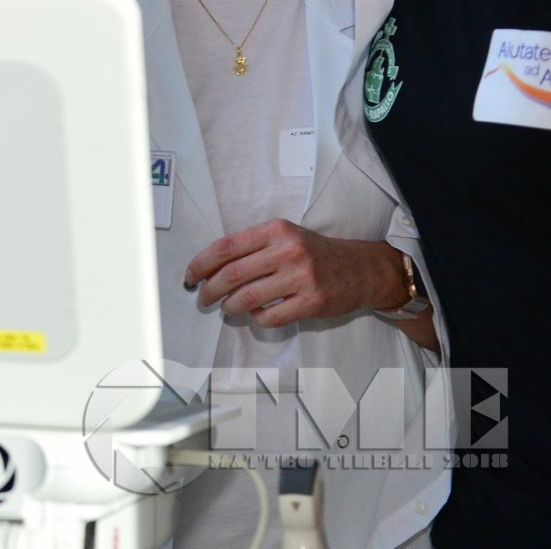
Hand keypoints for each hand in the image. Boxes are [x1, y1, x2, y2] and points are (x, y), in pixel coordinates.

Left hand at [184, 220, 407, 326]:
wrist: (360, 269)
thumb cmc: (314, 252)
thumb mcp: (284, 236)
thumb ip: (252, 246)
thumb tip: (210, 267)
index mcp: (275, 230)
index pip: (226, 247)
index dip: (201, 264)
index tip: (190, 276)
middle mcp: (288, 250)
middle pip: (233, 274)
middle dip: (210, 289)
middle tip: (203, 298)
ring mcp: (302, 277)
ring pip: (248, 297)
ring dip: (230, 306)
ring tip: (227, 308)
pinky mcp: (312, 302)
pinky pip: (271, 316)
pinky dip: (256, 319)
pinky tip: (256, 315)